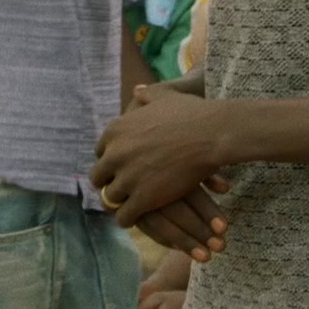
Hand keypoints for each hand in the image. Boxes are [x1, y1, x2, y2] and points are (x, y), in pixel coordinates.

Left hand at [92, 85, 230, 255]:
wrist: (210, 134)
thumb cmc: (191, 113)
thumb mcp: (163, 96)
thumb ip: (145, 95)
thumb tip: (137, 90)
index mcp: (115, 130)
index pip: (100, 151)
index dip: (112, 159)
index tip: (123, 165)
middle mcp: (115, 154)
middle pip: (98, 176)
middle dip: (109, 181)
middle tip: (123, 187)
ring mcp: (127, 177)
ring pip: (110, 198)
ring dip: (119, 201)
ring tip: (129, 205)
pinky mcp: (141, 199)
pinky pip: (124, 216)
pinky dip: (128, 219)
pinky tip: (137, 217)